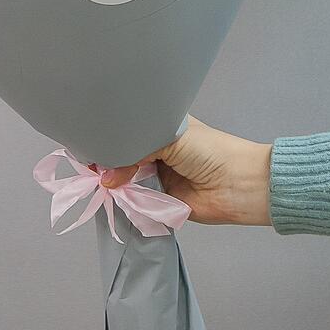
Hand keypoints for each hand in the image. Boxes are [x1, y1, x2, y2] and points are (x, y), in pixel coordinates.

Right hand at [101, 116, 272, 225]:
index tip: (90, 143)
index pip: (128, 131)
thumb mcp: (169, 140)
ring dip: (116, 183)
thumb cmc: (211, 152)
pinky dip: (127, 200)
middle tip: (91, 166)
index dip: (110, 137)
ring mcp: (158, 176)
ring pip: (126, 179)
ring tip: (101, 180)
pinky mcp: (159, 201)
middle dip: (109, 162)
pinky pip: (136, 201)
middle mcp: (157, 151)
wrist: (239, 185)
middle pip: (123, 156)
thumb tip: (106, 178)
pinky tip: (114, 195)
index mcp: (161, 128)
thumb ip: (135, 153)